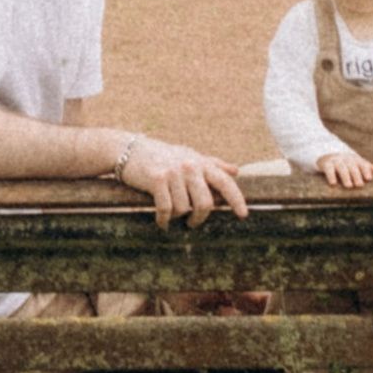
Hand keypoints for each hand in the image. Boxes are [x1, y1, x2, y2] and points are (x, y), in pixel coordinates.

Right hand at [116, 133, 249, 223]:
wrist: (129, 150)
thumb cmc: (162, 156)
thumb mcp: (189, 156)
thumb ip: (213, 164)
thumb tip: (236, 170)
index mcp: (200, 162)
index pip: (225, 182)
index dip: (236, 199)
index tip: (243, 215)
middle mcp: (189, 166)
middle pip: (205, 203)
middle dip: (199, 218)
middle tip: (192, 223)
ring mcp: (173, 172)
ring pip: (183, 209)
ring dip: (176, 217)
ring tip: (170, 215)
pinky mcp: (157, 179)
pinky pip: (166, 209)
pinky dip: (164, 220)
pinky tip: (161, 223)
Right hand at [317, 148, 372, 192]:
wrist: (327, 155)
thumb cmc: (345, 163)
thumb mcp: (355, 163)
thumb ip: (364, 166)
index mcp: (355, 159)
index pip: (362, 164)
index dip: (365, 171)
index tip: (369, 179)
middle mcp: (346, 158)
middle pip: (352, 166)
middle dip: (356, 175)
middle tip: (360, 185)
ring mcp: (336, 161)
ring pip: (341, 168)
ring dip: (345, 177)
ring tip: (349, 186)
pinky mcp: (326, 164)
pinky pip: (329, 169)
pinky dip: (331, 176)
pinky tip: (333, 184)